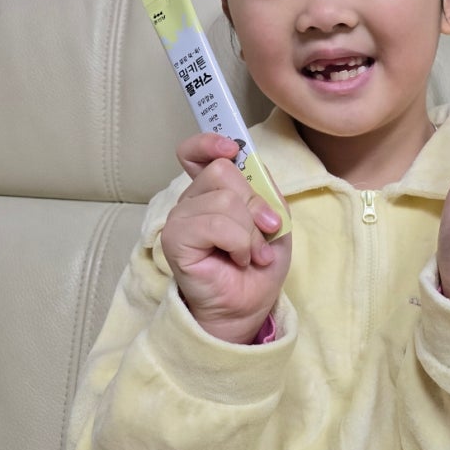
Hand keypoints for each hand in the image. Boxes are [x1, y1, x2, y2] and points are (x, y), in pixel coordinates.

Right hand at [161, 133, 290, 343]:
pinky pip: (215, 224)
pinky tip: (238, 260)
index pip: (194, 152)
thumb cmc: (258, 264)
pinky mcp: (174, 240)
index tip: (231, 150)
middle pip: (223, 171)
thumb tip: (249, 165)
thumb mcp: (274, 220)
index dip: (209, 143)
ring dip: (249, 231)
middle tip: (263, 233)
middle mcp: (191, 201)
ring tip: (251, 254)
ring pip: (223, 199)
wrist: (249, 306)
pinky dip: (238, 242)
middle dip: (254, 203)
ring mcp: (180, 219)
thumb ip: (264, 190)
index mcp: (211, 191)